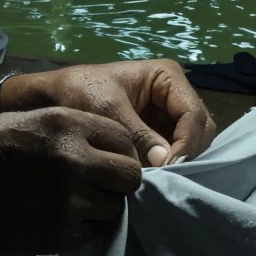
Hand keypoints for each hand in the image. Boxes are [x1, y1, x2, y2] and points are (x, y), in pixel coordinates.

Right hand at [0, 107, 142, 255]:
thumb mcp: (23, 121)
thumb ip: (66, 128)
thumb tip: (101, 144)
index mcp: (65, 123)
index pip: (123, 138)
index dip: (119, 151)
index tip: (106, 159)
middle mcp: (74, 159)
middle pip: (130, 176)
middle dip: (118, 180)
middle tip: (96, 184)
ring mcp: (69, 200)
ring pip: (113, 206)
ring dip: (99, 204)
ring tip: (68, 200)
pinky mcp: (60, 234)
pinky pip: (91, 231)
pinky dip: (80, 226)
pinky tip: (52, 216)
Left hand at [23, 59, 215, 166]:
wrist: (55, 97)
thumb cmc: (81, 92)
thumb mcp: (109, 111)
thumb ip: (138, 135)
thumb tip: (165, 162)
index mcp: (167, 77)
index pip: (193, 113)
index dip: (186, 142)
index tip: (168, 166)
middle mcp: (174, 94)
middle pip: (200, 129)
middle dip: (186, 152)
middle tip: (164, 176)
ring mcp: (167, 114)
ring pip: (191, 143)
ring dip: (177, 161)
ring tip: (156, 178)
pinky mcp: (158, 132)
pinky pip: (174, 151)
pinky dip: (167, 164)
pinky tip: (151, 176)